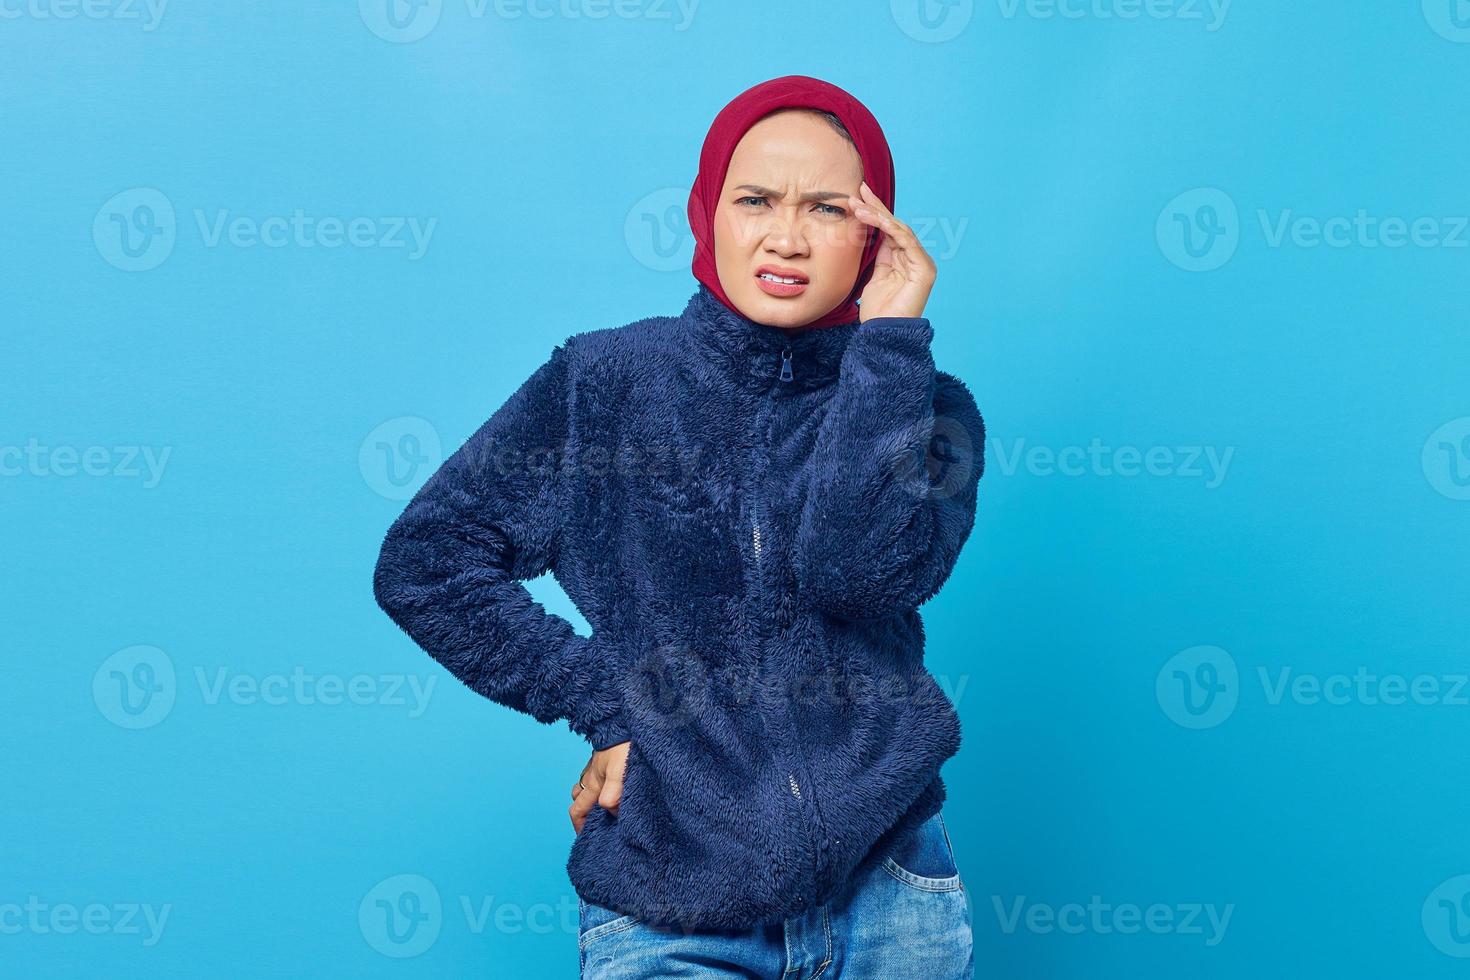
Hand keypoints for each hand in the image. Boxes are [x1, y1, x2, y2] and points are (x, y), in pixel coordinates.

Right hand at [569, 740, 629, 833]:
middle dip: (584, 814)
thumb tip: (609, 808)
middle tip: (598, 823)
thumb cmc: (622, 744)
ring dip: (591, 800)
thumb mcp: (620, 770)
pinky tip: (611, 788)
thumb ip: (614, 791)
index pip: (577, 811)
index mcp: (593, 783)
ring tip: (605, 807)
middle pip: (579, 801)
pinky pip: (594, 778)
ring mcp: (594, 768)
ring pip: (585, 789)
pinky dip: (599, 787)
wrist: (620, 721)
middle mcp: (590, 777)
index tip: (587, 838)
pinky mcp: (602, 760)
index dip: (579, 827)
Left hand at [849, 180, 936, 321]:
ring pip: (899, 229)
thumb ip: (877, 256)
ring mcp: (921, 262)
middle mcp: (914, 258)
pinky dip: (888, 227)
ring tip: (858, 205)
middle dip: (875, 207)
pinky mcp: (924, 268)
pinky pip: (905, 240)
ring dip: (877, 214)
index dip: (873, 213)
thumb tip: (869, 234)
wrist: (883, 333)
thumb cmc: (876, 311)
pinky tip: (872, 217)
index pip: (888, 231)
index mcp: (902, 260)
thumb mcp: (873, 276)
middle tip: (858, 190)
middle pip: (894, 225)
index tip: (856, 199)